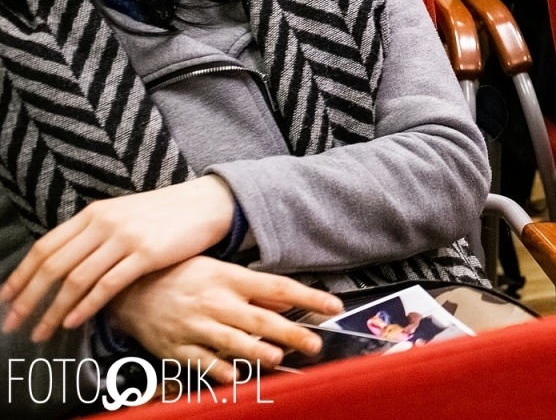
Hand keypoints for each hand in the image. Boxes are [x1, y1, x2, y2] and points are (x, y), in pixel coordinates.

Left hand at [1, 177, 234, 341]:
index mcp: (93, 213)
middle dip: (28, 299)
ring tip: (42, 332)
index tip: (6, 299)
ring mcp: (125, 238)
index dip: (21, 275)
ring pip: (76, 280)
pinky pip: (107, 285)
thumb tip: (62, 265)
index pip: (45, 247)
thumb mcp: (122, 215)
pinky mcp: (146, 254)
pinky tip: (74, 321)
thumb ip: (93, 235)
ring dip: (53, 311)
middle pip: (53, 266)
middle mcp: (103, 223)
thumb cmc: (164, 215)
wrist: (207, 204)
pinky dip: (86, 306)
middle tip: (14, 324)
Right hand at [109, 258, 341, 376]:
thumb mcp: (222, 271)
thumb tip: (290, 303)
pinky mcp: (177, 348)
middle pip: (259, 319)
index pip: (278, 288)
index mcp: (230, 278)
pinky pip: (202, 361)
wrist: (130, 288)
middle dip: (289, 332)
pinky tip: (238, 377)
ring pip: (232, 341)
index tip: (333, 306)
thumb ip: (256, 290)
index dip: (308, 297)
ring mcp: (195, 326)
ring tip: (278, 358)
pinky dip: (220, 370)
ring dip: (257, 351)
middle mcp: (215, 302)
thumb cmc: (182, 276)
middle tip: (314, 343)